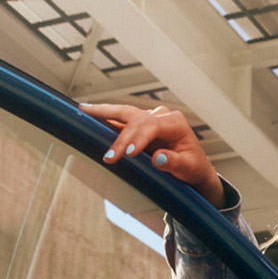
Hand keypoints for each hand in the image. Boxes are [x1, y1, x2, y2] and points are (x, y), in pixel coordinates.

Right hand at [78, 102, 222, 206]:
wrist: (194, 168)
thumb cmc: (193, 167)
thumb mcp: (189, 168)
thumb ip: (175, 162)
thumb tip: (159, 158)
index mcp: (175, 122)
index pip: (151, 126)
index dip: (138, 138)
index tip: (128, 153)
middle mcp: (161, 116)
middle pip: (133, 116)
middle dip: (116, 131)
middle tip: (104, 148)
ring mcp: (150, 119)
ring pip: (124, 113)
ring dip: (103, 113)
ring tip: (83, 110)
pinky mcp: (140, 125)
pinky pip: (121, 121)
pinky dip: (105, 119)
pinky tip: (90, 116)